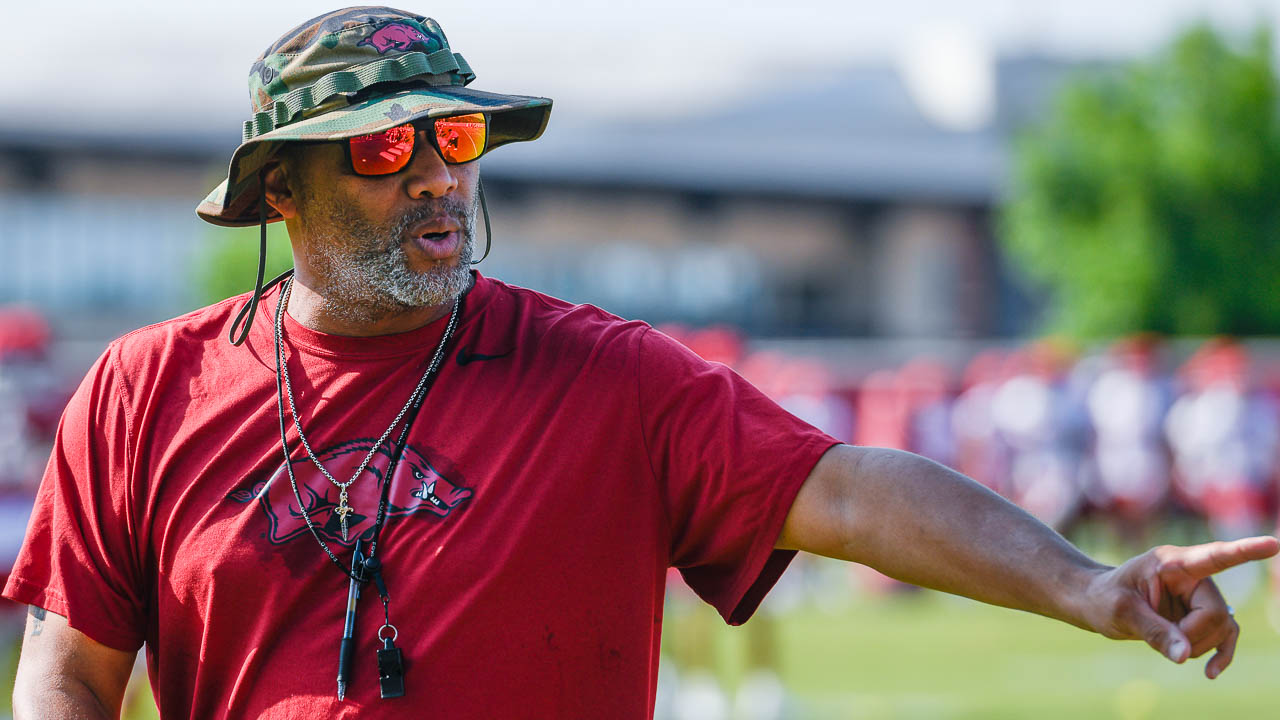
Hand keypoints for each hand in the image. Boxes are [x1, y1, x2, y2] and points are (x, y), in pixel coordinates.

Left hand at [1083, 535, 1279, 678]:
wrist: (1097, 602)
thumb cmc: (1104, 598)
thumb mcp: (1120, 612)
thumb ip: (1153, 631)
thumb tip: (1185, 656)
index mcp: (1171, 562)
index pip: (1214, 556)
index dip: (1245, 551)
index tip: (1272, 544)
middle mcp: (1193, 576)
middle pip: (1216, 612)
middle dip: (1192, 635)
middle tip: (1163, 639)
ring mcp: (1200, 596)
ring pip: (1222, 628)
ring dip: (1197, 645)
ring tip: (1164, 641)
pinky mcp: (1202, 615)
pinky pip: (1226, 636)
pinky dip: (1220, 655)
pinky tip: (1211, 673)